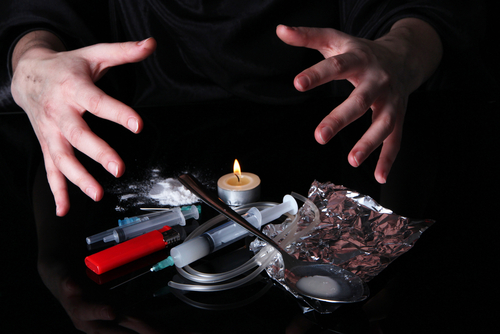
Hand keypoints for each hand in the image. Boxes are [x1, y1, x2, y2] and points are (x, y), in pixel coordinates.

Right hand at [11, 31, 156, 215]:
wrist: (28, 75)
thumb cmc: (66, 67)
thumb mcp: (94, 54)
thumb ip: (123, 52)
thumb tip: (150, 45)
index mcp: (74, 88)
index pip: (98, 102)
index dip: (118, 113)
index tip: (137, 124)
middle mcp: (60, 112)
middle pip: (77, 135)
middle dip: (97, 152)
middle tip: (117, 167)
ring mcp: (50, 132)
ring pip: (62, 158)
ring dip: (77, 178)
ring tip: (96, 194)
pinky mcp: (47, 145)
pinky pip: (50, 170)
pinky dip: (57, 191)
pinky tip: (64, 208)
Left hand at [276, 19, 441, 182]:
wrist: (403, 56)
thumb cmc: (362, 52)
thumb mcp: (336, 40)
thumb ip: (308, 37)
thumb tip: (281, 30)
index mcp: (359, 59)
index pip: (336, 66)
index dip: (317, 74)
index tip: (298, 84)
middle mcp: (377, 81)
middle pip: (360, 101)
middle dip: (341, 118)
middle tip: (320, 136)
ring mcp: (390, 100)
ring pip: (382, 124)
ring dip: (369, 143)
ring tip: (352, 160)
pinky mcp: (398, 116)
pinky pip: (396, 139)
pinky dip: (389, 159)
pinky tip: (379, 176)